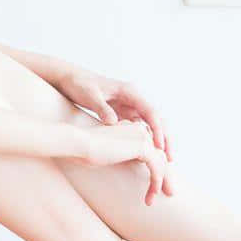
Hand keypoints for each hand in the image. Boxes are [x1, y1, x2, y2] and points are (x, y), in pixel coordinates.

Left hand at [52, 65, 172, 160]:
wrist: (69, 78)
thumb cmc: (79, 84)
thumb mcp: (89, 95)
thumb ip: (101, 108)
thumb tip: (113, 122)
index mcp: (130, 92)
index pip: (151, 112)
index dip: (157, 130)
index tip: (160, 147)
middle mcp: (134, 99)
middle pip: (156, 120)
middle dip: (165, 138)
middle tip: (171, 159)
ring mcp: (130, 107)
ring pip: (150, 126)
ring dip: (158, 141)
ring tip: (164, 162)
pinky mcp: (123, 114)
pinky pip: (139, 129)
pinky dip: (145, 141)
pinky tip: (147, 156)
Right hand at [74, 119, 173, 204]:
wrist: (78, 145)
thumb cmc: (85, 152)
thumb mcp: (108, 155)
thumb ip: (123, 157)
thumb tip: (130, 168)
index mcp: (132, 128)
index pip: (151, 150)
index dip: (156, 168)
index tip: (154, 186)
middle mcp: (140, 129)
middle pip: (160, 156)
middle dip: (165, 176)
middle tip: (168, 194)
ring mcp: (143, 137)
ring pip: (161, 163)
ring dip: (160, 182)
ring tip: (153, 199)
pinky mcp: (142, 147)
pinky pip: (156, 168)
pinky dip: (155, 183)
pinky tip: (149, 196)